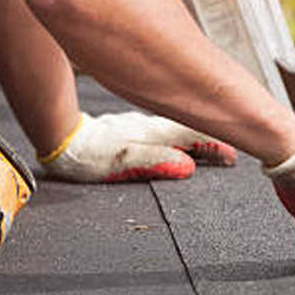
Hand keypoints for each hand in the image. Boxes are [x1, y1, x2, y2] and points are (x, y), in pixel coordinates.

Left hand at [39, 111, 236, 182]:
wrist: (62, 139)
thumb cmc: (89, 154)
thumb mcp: (123, 162)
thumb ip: (155, 162)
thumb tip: (187, 167)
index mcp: (153, 134)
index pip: (193, 137)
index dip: (216, 146)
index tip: (232, 155)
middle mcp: (149, 127)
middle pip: (188, 130)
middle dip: (212, 138)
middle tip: (229, 152)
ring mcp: (140, 126)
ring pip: (175, 127)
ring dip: (195, 135)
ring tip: (210, 147)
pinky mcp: (130, 129)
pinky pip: (161, 129)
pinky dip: (176, 133)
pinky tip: (175, 140)